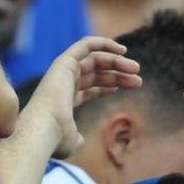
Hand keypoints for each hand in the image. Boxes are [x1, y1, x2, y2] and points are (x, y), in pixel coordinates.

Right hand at [22, 36, 141, 157]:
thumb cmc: (56, 138)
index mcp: (63, 100)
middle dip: (117, 74)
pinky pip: (85, 45)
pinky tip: (121, 50)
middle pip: (95, 72)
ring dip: (116, 61)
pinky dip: (102, 43)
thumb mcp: (70, 141)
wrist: (44, 129)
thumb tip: (79, 140)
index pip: (88, 87)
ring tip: (136, 69)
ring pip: (94, 59)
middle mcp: (62, 82)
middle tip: (138, 80)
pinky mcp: (64, 61)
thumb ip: (75, 137)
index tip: (126, 88)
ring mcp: (62, 71)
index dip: (107, 86)